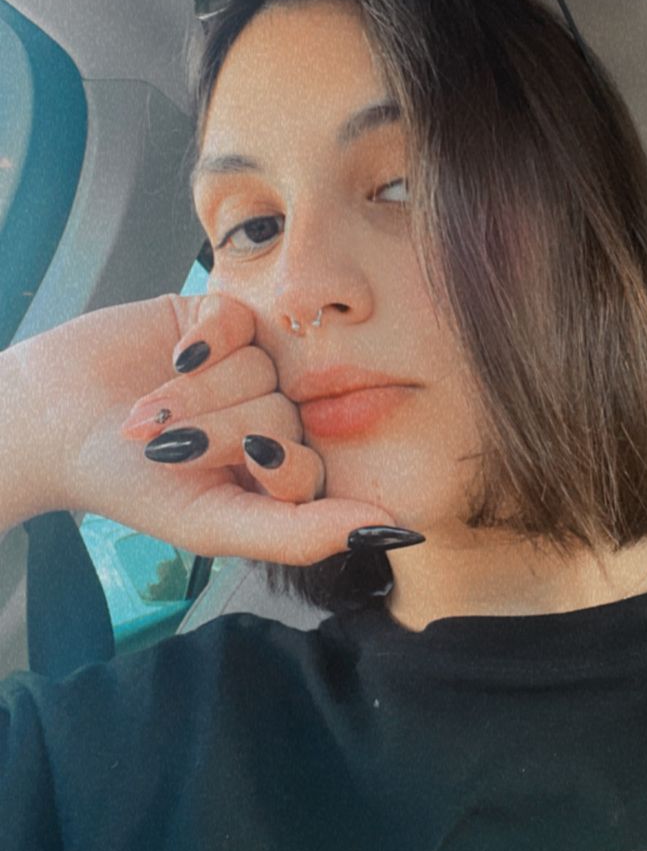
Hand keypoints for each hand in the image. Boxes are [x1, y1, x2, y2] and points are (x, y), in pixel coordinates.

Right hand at [12, 292, 408, 565]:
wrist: (52, 423)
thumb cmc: (129, 486)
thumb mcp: (211, 523)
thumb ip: (301, 533)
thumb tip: (390, 529)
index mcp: (279, 467)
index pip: (313, 463)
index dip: (274, 464)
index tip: (241, 468)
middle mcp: (273, 412)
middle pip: (281, 412)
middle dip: (215, 431)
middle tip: (164, 448)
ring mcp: (250, 362)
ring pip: (259, 366)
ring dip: (194, 393)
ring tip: (147, 413)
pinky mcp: (220, 316)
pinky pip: (238, 320)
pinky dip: (201, 342)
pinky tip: (174, 357)